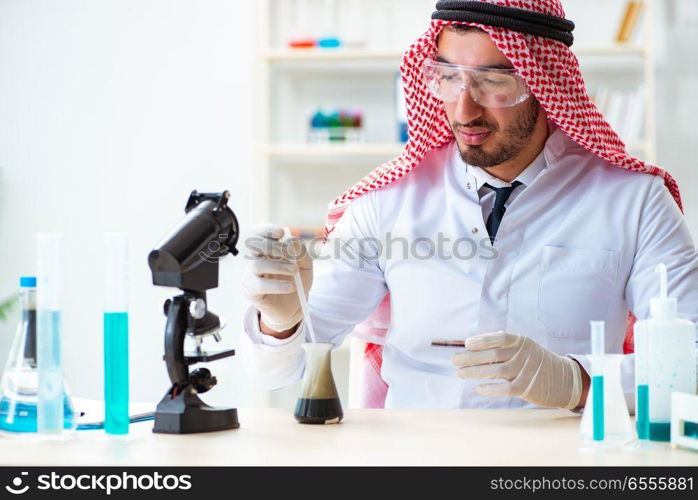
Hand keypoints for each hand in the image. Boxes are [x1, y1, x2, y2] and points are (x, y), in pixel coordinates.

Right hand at [241, 223, 312, 332]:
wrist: (295, 306)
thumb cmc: (297, 282)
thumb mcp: (306, 266)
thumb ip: (302, 253)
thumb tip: (293, 242)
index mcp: (268, 249)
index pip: (259, 233)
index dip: (267, 229)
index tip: (281, 233)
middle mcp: (257, 259)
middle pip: (254, 245)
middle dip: (274, 247)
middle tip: (290, 255)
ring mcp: (251, 274)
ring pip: (256, 265)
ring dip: (278, 266)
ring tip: (294, 271)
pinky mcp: (250, 290)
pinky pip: (259, 285)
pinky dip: (276, 285)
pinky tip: (290, 287)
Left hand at [452, 331, 582, 408]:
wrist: (564, 380)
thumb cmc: (535, 362)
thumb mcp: (524, 348)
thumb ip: (504, 345)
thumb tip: (473, 344)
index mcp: (522, 341)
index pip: (500, 338)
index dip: (482, 340)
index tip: (466, 344)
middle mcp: (524, 354)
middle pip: (493, 354)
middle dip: (471, 357)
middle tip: (454, 360)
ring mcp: (526, 371)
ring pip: (496, 371)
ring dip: (475, 372)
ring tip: (460, 373)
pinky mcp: (527, 388)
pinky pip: (505, 388)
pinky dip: (490, 388)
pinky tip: (479, 388)